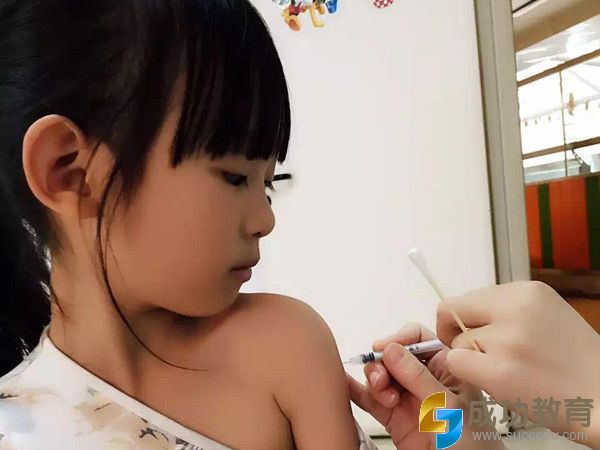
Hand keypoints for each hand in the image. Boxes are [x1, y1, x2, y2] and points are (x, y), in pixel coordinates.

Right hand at [346, 323, 504, 449]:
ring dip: (374, 381)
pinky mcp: (394, 417)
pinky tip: (346, 384)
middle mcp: (424, 379)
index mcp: (445, 367)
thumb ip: (419, 378)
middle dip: (382, 363)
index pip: (417, 338)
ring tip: (384, 397)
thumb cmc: (473, 444)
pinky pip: (370, 399)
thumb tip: (392, 350)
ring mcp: (408, 398)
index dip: (398, 339)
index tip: (382, 348)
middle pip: (392, 356)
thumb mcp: (447, 406)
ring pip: (380, 375)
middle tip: (381, 379)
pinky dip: (356, 391)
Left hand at [437, 281, 599, 446]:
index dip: (467, 318)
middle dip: (453, 332)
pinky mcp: (498, 371)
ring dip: (470, 360)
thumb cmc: (575, 361)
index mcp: (526, 291)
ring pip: (456, 343)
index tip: (478, 334)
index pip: (469, 296)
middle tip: (473, 352)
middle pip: (451, 310)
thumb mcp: (545, 315)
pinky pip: (456, 364)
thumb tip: (466, 316)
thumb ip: (507, 310)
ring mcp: (505, 339)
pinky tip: (495, 383)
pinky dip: (468, 375)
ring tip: (503, 371)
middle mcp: (513, 308)